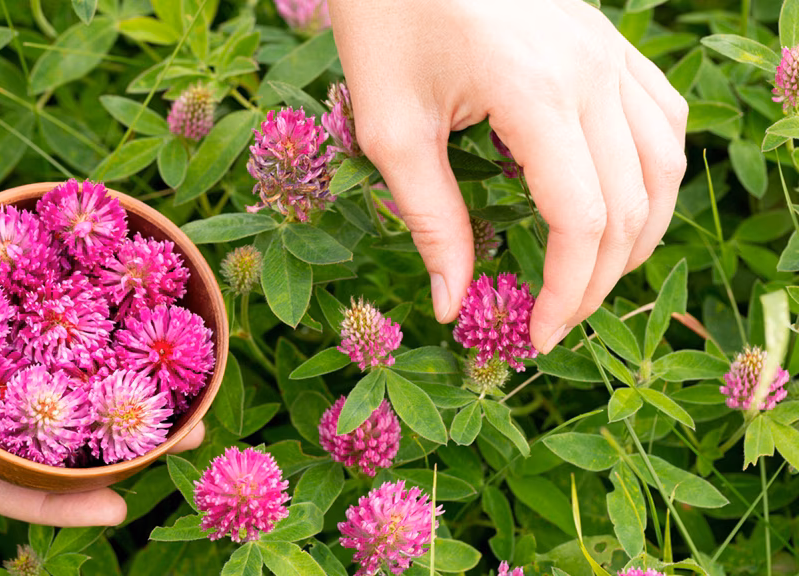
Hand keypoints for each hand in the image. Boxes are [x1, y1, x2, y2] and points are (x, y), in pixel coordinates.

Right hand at [0, 31, 204, 526]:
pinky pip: (79, 289)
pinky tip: (163, 312)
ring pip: (78, 353)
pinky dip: (116, 305)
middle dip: (115, 438)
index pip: (7, 468)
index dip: (60, 497)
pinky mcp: (26, 258)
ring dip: (128, 371)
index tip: (120, 508)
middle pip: (57, 415)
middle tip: (182, 442)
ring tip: (188, 385)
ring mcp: (8, 310)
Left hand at [329, 0, 686, 352]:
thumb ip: (430, 219)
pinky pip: (660, 115)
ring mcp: (609, 51)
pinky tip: (622, 202)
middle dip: (599, 278)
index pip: (583, 220)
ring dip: (639, 232)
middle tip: (555, 319)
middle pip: (631, 202)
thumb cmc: (385, 20)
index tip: (537, 336)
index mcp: (537, 93)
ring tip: (594, 277)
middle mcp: (592, 71)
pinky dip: (653, 173)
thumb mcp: (391, 128)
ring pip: (663, 163)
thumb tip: (452, 304)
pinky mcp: (606, 42)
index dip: (568, 292)